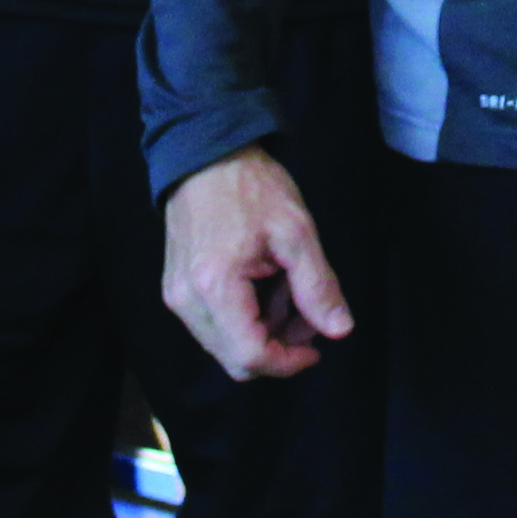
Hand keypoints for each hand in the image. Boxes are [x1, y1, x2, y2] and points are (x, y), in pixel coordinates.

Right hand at [160, 148, 350, 381]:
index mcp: (215, 287)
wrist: (206, 155)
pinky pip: (214, 326)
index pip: (251, 357)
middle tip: (305, 312)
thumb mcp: (296, 232)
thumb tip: (340, 331)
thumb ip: (318, 287)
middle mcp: (187, 302)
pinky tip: (263, 285)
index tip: (316, 347)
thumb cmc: (252, 188)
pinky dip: (244, 319)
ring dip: (262, 333)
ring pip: (225, 346)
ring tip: (285, 289)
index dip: (288, 363)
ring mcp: (177, 297)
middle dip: (278, 347)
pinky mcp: (176, 290)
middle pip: (236, 360)